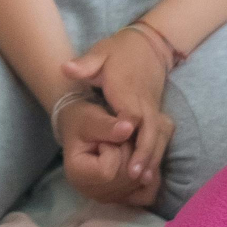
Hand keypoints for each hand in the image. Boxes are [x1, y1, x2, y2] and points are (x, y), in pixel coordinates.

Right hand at [56, 96, 144, 205]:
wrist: (82, 129)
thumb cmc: (82, 122)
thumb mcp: (89, 118)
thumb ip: (107, 126)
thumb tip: (130, 128)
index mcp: (77, 175)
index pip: (108, 172)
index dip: (114, 151)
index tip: (105, 139)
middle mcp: (92, 193)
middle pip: (127, 179)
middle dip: (129, 153)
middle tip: (118, 140)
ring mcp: (108, 198)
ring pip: (139, 183)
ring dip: (139, 160)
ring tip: (124, 147)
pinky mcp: (122, 198)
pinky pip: (146, 195)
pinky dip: (148, 176)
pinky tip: (139, 160)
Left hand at [63, 30, 173, 198]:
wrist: (148, 45)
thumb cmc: (119, 52)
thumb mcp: (100, 53)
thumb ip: (85, 64)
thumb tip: (65, 68)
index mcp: (127, 88)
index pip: (132, 110)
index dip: (128, 124)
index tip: (123, 139)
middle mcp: (143, 101)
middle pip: (150, 129)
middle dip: (144, 152)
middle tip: (133, 175)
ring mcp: (153, 108)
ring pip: (159, 136)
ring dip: (151, 157)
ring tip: (143, 180)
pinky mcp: (157, 114)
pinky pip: (161, 136)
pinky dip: (156, 154)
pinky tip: (148, 174)